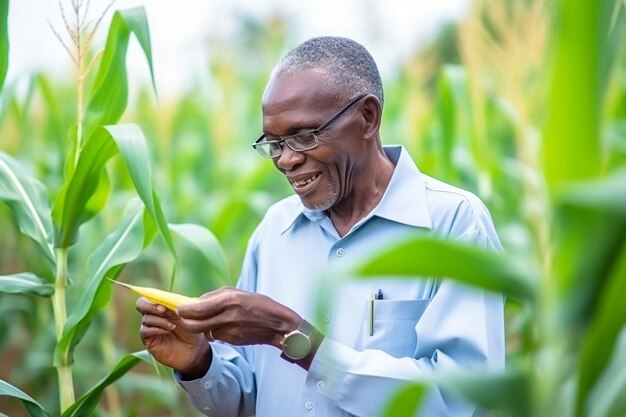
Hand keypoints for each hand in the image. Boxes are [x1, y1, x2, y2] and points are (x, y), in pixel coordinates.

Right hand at [136, 297, 210, 378]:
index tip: (165, 303)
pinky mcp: (148, 340)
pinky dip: (156, 329)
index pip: (150, 296)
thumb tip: (176, 299)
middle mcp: (154, 315)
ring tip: (173, 326)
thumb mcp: (191, 315)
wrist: (195, 351)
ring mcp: (150, 327)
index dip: (155, 297)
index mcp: (163, 306)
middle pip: (141, 304)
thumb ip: (183, 305)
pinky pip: (145, 331)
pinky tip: (167, 330)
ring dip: (160, 320)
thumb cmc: (193, 330)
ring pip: (145, 318)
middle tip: (164, 311)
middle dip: (151, 306)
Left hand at [176, 287, 301, 349]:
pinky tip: (221, 325)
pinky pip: (215, 335)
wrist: (277, 324)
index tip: (179, 309)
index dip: (183, 310)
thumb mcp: (237, 293)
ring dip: (200, 326)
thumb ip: (214, 297)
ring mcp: (230, 331)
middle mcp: (227, 316)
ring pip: (204, 331)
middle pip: (194, 325)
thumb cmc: (257, 304)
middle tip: (184, 317)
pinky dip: (213, 331)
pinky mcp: (232, 340)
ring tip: (204, 319)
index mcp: (228, 300)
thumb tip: (194, 302)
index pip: (195, 309)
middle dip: (186, 322)